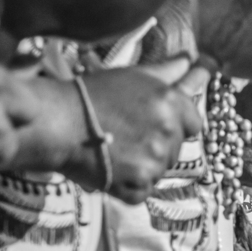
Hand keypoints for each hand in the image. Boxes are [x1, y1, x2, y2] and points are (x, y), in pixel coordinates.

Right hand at [71, 59, 203, 201]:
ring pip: (160, 170)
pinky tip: (112, 170)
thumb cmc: (91, 95)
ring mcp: (155, 159)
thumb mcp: (132, 76)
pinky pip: (143, 191)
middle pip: (177, 147)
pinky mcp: (138, 184)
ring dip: (143, 166)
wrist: (56, 121)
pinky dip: (129, 186)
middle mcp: (169, 131)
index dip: (176, 124)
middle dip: (157, 144)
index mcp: (172, 103)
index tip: (153, 124)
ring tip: (116, 152)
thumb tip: (192, 59)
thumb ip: (168, 71)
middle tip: (126, 136)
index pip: (195, 122)